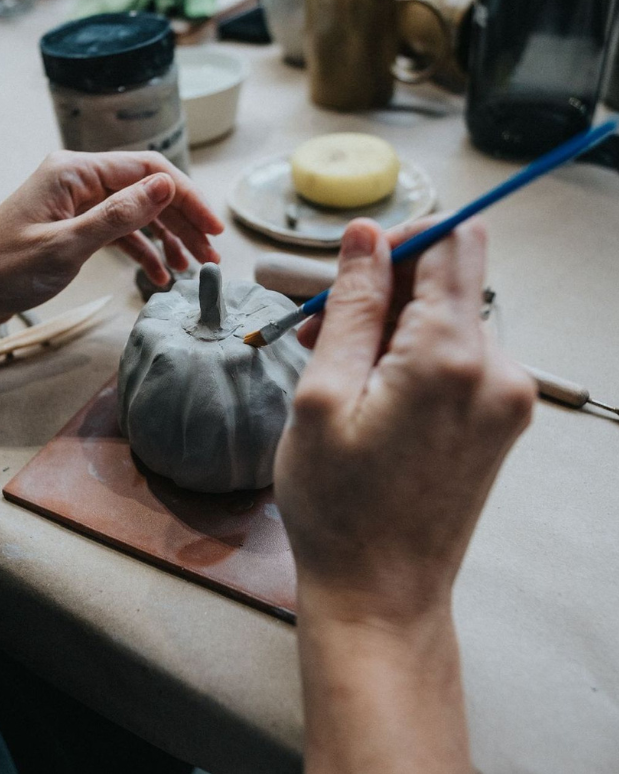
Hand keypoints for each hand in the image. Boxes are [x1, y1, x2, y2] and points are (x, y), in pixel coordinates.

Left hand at [0, 151, 223, 324]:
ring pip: (136, 213)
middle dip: (182, 223)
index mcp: (75, 171)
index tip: (213, 228)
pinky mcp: (73, 224)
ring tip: (192, 269)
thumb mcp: (68, 245)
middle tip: (210, 256)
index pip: (147, 171)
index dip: (186, 198)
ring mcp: (76, 202)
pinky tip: (159, 274)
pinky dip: (141, 251)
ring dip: (167, 239)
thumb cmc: (5, 269)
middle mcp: (79, 179)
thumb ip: (120, 215)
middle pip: (146, 192)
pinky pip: (118, 231)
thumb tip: (166, 187)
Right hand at [275, 216, 535, 626]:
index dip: (400, 240)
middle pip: (450, 281)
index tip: (354, 268)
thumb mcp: (322, 396)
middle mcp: (497, 371)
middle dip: (385, 291)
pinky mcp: (499, 419)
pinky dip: (413, 359)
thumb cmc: (340, 507)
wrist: (380, 591)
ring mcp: (505, 399)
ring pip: (449, 320)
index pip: (452, 243)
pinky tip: (370, 391)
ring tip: (337, 372)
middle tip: (324, 330)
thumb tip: (366, 237)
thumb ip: (352, 305)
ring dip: (392, 329)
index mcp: (451, 358)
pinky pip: (458, 358)